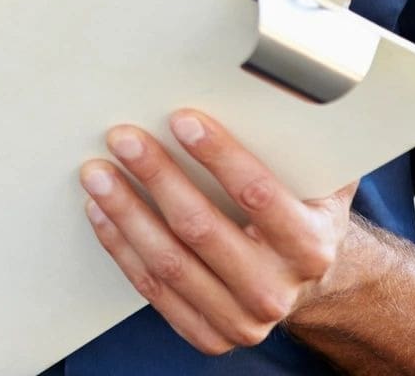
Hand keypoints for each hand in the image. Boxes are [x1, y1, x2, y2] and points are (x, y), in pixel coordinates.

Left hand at [80, 111, 355, 354]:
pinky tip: (100, 212)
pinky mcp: (207, 334)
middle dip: (157, 176)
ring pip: (169, 263)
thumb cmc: (300, 208)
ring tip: (97, 172)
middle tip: (123, 137)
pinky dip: (121, 247)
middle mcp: (276, 291)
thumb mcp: (317, 175)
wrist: (300, 276)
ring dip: (125, 212)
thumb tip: (279, 80)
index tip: (180, 117)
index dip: (218, 154)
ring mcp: (240, 320)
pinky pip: (153, 290)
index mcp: (309, 246)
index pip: (258, 195)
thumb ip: (301, 138)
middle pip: (201, 229)